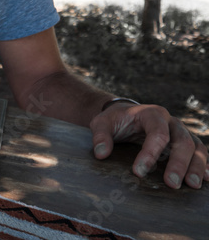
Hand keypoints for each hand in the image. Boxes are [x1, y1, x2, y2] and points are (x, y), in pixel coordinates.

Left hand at [90, 102, 207, 188]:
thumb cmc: (115, 120)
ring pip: (196, 147)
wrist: (125, 115)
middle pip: (182, 141)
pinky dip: (204, 164)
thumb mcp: (102, 122)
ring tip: (193, 185)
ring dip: (196, 167)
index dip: (150, 153)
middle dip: (178, 164)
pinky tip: (206, 178)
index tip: (138, 172)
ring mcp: (180, 132)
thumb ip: (100, 135)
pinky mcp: (185, 143)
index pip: (157, 133)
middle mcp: (171, 122)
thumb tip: (101, 154)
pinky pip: (200, 152)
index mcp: (152, 114)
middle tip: (172, 184)